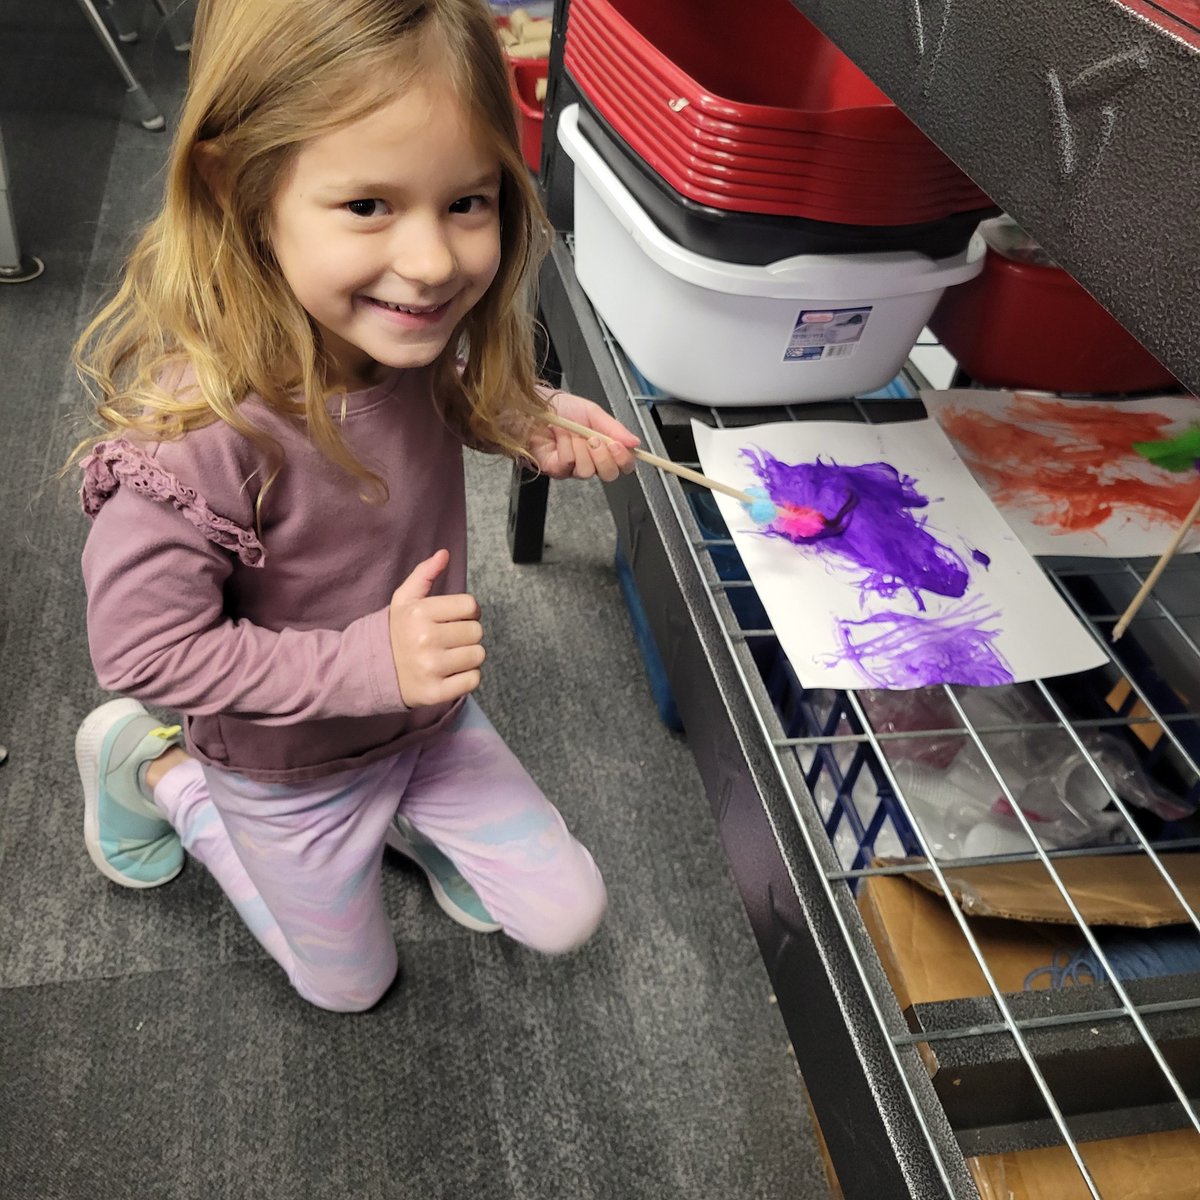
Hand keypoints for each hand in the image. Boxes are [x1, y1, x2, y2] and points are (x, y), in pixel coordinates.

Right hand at [388, 549, 483, 706]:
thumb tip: (445, 554)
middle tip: (450, 639)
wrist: (370, 670)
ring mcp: (431, 668)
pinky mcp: (436, 693)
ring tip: (449, 655)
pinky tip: (450, 673)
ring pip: (478, 656)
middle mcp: (425, 640)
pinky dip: (467, 677)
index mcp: (420, 614)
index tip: (455, 618)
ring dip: (469, 656)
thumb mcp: (404, 599)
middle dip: (467, 634)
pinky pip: (473, 680)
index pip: (470, 606)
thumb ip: (424, 574)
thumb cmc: (395, 632)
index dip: (468, 611)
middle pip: (477, 632)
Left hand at [527, 392, 639, 481]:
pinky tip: (560, 436)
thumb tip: (634, 442)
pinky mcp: (556, 469)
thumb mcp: (593, 413)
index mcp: (603, 447)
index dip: (624, 459)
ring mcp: (573, 468)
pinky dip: (565, 446)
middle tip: (594, 439)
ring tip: (573, 433)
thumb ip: (615, 428)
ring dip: (580, 448)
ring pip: (588, 471)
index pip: (623, 464)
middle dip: (603, 456)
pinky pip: (569, 464)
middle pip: (609, 474)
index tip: (618, 445)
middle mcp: (590, 460)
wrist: (536, 406)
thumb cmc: (561, 408)